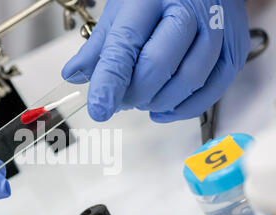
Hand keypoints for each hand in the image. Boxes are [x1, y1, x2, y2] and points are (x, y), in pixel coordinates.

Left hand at [62, 0, 249, 122]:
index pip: (126, 46)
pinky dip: (182, 110)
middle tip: (120, 99)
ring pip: (186, 82)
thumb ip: (100, 45)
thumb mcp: (123, 10)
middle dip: (133, 93)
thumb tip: (74, 74)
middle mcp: (191, 11)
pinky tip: (161, 110)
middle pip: (158, 66)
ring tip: (141, 99)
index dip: (110, 82)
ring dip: (157, 102)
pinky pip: (210, 93)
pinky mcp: (234, 52)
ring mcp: (218, 31)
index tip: (98, 109)